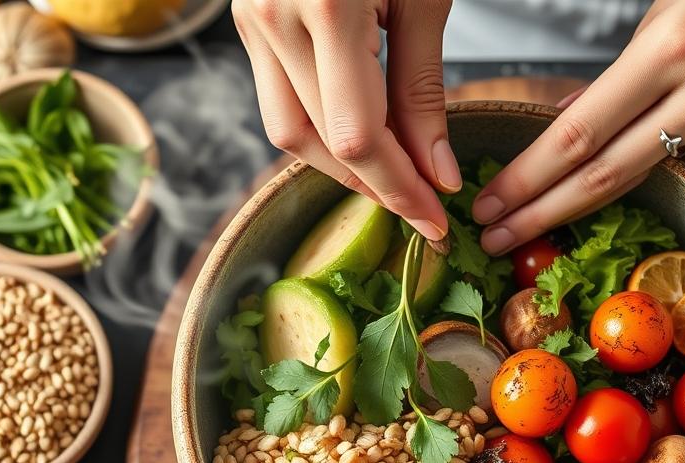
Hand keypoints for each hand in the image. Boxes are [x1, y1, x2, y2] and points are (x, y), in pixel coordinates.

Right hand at [232, 0, 459, 241]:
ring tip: (394, 171)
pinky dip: (320, 126)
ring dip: (341, 164)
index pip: (358, 136)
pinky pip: (279, 99)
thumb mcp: (425, 1)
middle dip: (377, 183)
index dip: (398, 188)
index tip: (434, 218)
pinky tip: (363, 130)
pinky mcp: (249, 22)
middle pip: (319, 143)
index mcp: (327, 7)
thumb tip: (435, 173)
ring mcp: (253, 21)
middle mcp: (274, 18)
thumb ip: (423, 90)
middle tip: (423, 202)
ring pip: (289, 132)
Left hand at [472, 0, 684, 253]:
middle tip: (493, 238)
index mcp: (667, 51)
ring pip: (643, 184)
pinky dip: (654, 182)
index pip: (579, 134)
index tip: (489, 203)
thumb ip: (613, 80)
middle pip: (603, 176)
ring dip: (582, 212)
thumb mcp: (658, 19)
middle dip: (540, 213)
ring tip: (538, 226)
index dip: (528, 177)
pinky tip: (628, 185)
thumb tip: (563, 123)